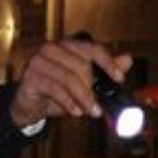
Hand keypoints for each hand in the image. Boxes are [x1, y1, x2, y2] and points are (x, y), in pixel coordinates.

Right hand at [10, 37, 132, 127]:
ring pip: (69, 78)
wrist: (30, 105)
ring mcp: (39, 60)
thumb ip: (104, 71)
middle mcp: (52, 48)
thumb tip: (128, 59)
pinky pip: (55, 88)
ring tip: (91, 112)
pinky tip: (75, 112)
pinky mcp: (30, 76)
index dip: (108, 63)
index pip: (93, 49)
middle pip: (81, 65)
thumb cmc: (56, 91)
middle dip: (93, 89)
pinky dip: (68, 102)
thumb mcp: (84, 83)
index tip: (119, 79)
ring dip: (83, 98)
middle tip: (100, 108)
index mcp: (68, 45)